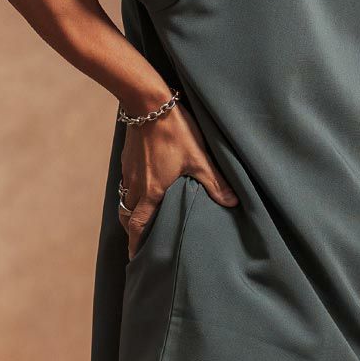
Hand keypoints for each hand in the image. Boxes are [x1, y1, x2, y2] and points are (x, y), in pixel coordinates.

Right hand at [118, 105, 237, 260]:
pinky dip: (132, 194)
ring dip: (132, 213)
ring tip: (141, 220)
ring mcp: (129, 171)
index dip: (136, 244)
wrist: (147, 102)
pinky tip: (143, 188)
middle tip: (139, 243)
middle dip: (133, 232)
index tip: (135, 258)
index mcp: (152, 192)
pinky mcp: (127, 158)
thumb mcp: (200, 158)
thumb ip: (215, 183)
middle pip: (128, 217)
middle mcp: (137, 185)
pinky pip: (126, 184)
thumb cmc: (174, 130)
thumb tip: (232, 202)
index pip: (139, 226)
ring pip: (126, 200)